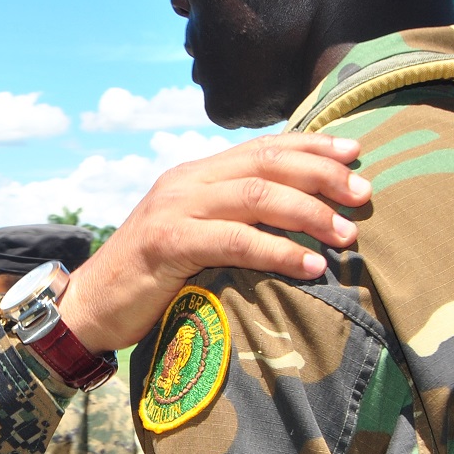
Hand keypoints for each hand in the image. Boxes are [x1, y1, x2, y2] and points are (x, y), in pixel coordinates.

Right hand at [59, 132, 368, 350]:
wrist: (89, 307)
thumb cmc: (150, 279)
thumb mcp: (193, 234)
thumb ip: (230, 219)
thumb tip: (292, 220)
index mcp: (195, 174)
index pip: (262, 148)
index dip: (311, 147)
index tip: (355, 155)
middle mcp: (186, 182)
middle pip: (267, 164)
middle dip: (322, 176)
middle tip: (364, 195)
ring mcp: (175, 210)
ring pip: (258, 197)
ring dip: (310, 213)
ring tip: (347, 235)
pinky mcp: (168, 244)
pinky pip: (235, 240)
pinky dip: (279, 252)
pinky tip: (311, 267)